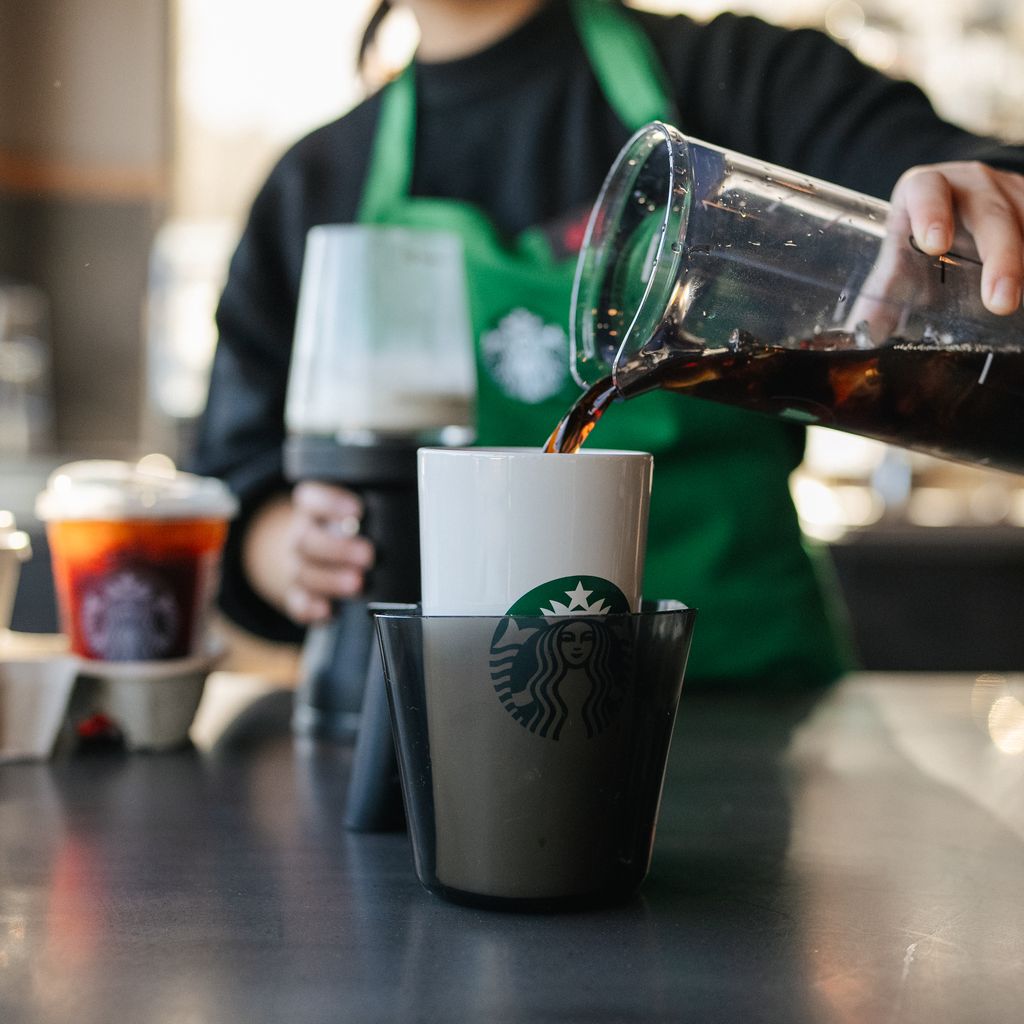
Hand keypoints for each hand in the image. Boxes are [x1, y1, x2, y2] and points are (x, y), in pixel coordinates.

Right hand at [281, 482, 375, 623]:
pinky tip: (328, 610)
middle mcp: (302, 536)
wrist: (311, 553)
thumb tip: (407, 509)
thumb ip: (370, 513)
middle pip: (308, 540)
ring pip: (304, 572)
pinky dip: (310, 607)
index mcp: (312, 510)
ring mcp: (297, 566)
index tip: (357, 510)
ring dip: (331, 579)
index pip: (310, 499)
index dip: (330, 504)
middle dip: (339, 549)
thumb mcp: (352, 513)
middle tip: (368, 555)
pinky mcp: (297, 594)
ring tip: (357, 583)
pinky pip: (298, 603)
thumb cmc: (342, 529)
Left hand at [892, 161, 1023, 314]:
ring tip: (1020, 301)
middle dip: (1000, 257)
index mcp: (924, 189)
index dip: (931, 211)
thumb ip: (880, 298)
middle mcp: (970, 183)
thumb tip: (862, 339)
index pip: (926, 189)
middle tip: (1000, 301)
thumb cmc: (919, 241)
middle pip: (990, 213)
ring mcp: (1010, 190)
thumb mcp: (898, 264)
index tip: (935, 246)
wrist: (959, 214)